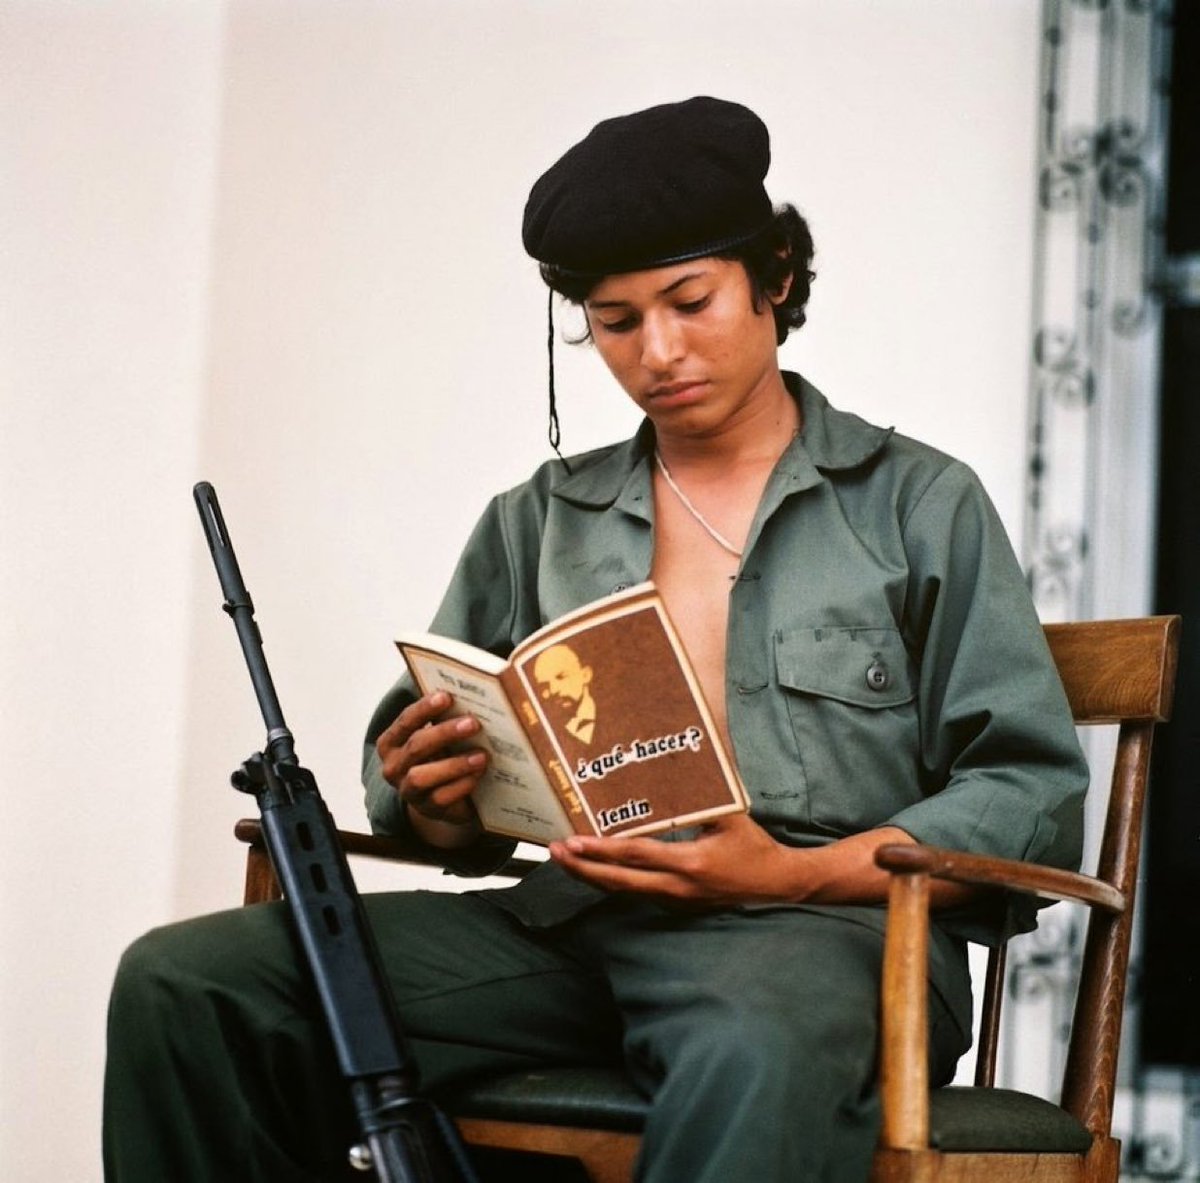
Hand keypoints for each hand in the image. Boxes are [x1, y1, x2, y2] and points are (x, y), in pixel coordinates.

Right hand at [375, 691, 488, 840]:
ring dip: (454, 764)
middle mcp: (393, 767)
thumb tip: (469, 698)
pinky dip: (461, 785)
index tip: (446, 696)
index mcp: (391, 743)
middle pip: (416, 746)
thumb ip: (443, 720)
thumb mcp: (437, 738)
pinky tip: (477, 775)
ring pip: (422, 776)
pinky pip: (440, 798)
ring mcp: (408, 790)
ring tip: (481, 755)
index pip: (405, 721)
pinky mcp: (426, 809)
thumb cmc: (440, 756)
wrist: (444, 796)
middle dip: (445, 733)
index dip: (424, 708)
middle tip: (472, 723)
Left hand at [547, 813, 802, 905]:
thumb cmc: (753, 847)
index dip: (602, 849)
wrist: (776, 885)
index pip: (636, 855)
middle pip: (618, 881)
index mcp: (689, 863)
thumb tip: (673, 768)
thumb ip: (700, 797)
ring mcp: (675, 901)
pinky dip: (612, 881)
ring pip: (624, 891)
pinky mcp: (676, 906)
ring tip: (565, 859)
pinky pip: (636, 893)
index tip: (573, 841)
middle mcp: (677, 888)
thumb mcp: (729, 815)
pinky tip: (595, 869)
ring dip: (592, 876)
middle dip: (582, 867)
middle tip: (553, 852)